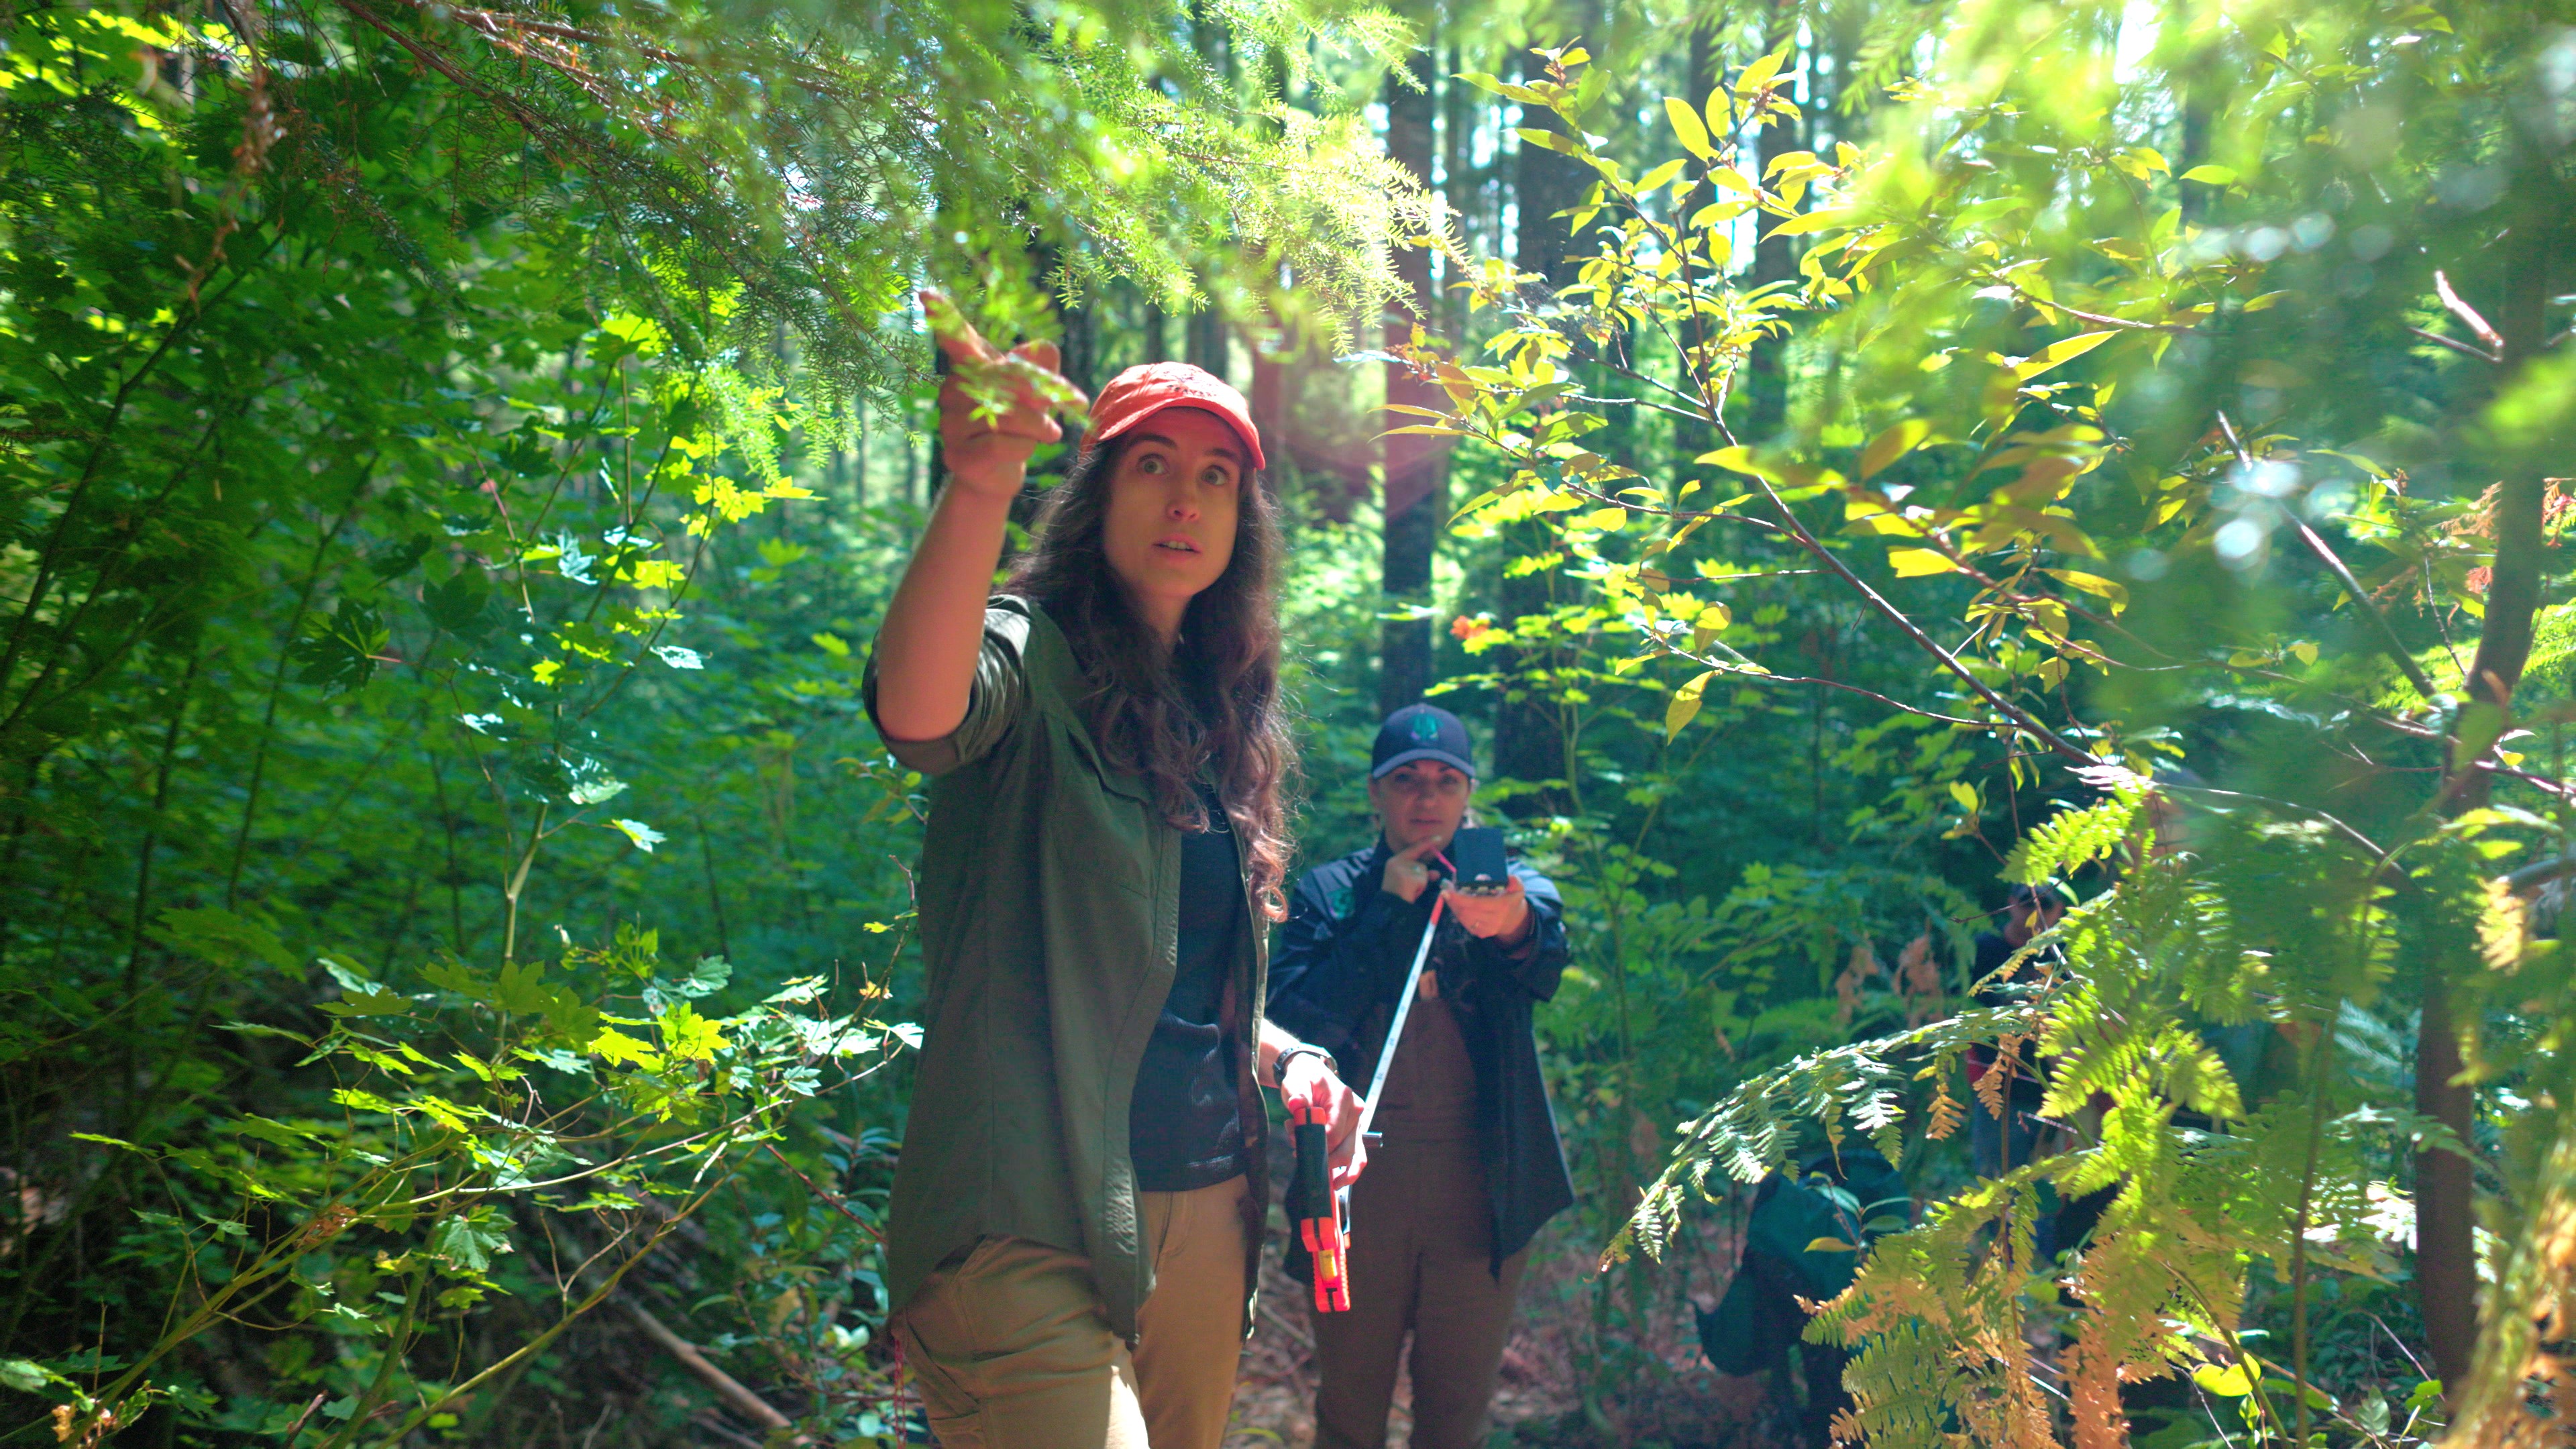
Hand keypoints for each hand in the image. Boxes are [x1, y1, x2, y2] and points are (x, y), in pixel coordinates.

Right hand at [925, 290, 1086, 500]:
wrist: (998, 474)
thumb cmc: (1019, 423)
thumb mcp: (1037, 392)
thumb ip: (1042, 366)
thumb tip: (1044, 348)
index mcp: (970, 366)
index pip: (957, 337)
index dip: (944, 316)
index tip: (927, 294)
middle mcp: (953, 390)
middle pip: (1005, 379)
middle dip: (1042, 394)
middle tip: (1074, 402)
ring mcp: (950, 423)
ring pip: (1008, 415)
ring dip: (1039, 426)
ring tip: (1049, 433)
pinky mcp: (957, 454)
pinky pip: (1002, 444)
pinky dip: (1023, 449)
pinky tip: (1019, 451)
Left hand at [1278, 1051, 1368, 1190]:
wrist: (1310, 1074)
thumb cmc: (1303, 1079)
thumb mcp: (1295, 1081)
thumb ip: (1297, 1093)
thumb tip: (1298, 1104)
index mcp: (1344, 1099)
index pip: (1333, 1133)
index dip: (1315, 1144)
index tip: (1296, 1144)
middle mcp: (1356, 1112)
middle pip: (1346, 1149)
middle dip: (1323, 1158)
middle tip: (1299, 1154)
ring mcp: (1357, 1124)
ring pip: (1355, 1157)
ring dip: (1338, 1170)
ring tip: (1323, 1180)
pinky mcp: (1353, 1133)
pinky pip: (1354, 1156)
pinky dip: (1343, 1170)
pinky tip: (1332, 1180)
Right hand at [1380, 837, 1440, 902]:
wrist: (1391, 907)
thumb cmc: (1400, 894)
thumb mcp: (1410, 881)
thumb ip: (1422, 873)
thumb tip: (1437, 873)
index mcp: (1394, 860)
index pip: (1414, 848)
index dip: (1427, 843)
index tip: (1439, 837)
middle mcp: (1397, 862)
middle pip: (1421, 865)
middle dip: (1422, 876)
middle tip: (1411, 888)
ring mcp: (1402, 869)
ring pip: (1423, 872)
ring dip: (1421, 883)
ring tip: (1410, 890)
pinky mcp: (1408, 877)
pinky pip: (1423, 880)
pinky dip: (1421, 887)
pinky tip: (1411, 892)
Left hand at [1442, 875, 1531, 941]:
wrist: (1514, 920)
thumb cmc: (1512, 899)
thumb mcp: (1517, 887)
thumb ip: (1513, 881)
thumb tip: (1500, 878)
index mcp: (1502, 906)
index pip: (1476, 903)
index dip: (1459, 898)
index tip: (1447, 889)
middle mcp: (1494, 920)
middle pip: (1466, 911)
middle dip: (1452, 900)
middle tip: (1445, 887)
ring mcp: (1487, 929)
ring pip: (1463, 917)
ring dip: (1453, 905)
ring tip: (1448, 894)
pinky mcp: (1481, 934)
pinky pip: (1465, 923)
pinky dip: (1458, 912)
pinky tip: (1455, 903)